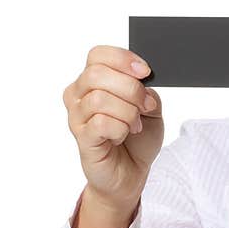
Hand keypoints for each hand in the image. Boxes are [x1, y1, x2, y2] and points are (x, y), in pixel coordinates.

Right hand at [62, 45, 163, 209]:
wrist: (131, 172)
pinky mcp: (82, 138)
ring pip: (100, 99)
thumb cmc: (136, 139)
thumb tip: (142, 81)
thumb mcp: (151, 107)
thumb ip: (146, 90)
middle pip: (97, 74)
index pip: (98, 55)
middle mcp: (79, 95)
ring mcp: (77, 117)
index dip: (123, 59)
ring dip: (128, 112)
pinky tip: (123, 136)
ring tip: (135, 125)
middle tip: (144, 106)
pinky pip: (100, 123)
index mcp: (92, 81)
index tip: (145, 72)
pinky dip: (120, 128)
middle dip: (130, 88)